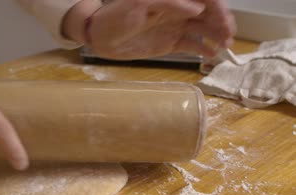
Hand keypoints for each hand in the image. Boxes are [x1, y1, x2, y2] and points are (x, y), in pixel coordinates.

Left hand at [63, 0, 235, 59]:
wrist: (100, 38)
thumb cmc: (115, 18)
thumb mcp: (139, 5)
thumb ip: (168, 3)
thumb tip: (196, 7)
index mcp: (172, 0)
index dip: (217, 6)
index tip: (223, 18)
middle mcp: (177, 11)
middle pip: (208, 13)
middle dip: (222, 22)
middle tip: (229, 36)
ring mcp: (175, 27)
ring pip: (203, 28)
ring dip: (217, 35)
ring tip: (225, 46)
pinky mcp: (170, 43)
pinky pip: (191, 44)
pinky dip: (203, 49)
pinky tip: (211, 54)